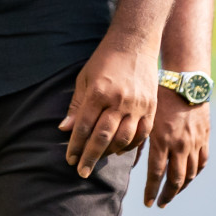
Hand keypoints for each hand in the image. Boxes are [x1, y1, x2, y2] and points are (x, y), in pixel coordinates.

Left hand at [59, 41, 158, 177]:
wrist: (135, 44)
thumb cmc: (104, 60)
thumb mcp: (84, 78)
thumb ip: (76, 105)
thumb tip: (64, 129)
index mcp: (99, 92)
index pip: (84, 126)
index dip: (75, 145)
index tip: (69, 159)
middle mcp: (119, 101)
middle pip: (102, 137)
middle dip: (90, 157)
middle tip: (81, 172)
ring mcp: (137, 106)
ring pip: (123, 139)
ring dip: (109, 154)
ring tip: (98, 160)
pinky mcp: (151, 108)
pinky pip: (141, 135)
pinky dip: (129, 146)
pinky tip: (118, 151)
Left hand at [141, 86, 209, 207]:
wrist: (185, 80)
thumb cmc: (158, 93)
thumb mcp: (142, 114)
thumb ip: (134, 138)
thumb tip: (120, 156)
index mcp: (162, 139)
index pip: (156, 173)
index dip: (151, 190)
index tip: (147, 202)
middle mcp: (180, 145)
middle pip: (175, 179)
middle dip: (167, 195)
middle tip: (160, 204)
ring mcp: (194, 142)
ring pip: (190, 174)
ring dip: (181, 188)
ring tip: (172, 194)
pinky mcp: (204, 138)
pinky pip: (202, 162)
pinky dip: (195, 173)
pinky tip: (188, 177)